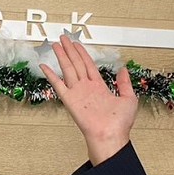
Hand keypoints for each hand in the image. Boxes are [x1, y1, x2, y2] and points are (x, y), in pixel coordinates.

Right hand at [40, 34, 138, 164]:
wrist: (110, 136)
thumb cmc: (120, 124)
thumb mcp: (128, 98)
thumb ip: (124, 83)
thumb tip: (123, 70)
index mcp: (100, 87)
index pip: (89, 65)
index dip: (82, 54)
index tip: (77, 44)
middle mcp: (87, 89)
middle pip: (76, 64)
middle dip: (70, 50)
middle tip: (63, 39)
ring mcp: (78, 93)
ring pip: (68, 69)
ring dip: (62, 56)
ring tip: (56, 45)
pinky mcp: (70, 100)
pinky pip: (58, 85)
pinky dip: (50, 75)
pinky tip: (45, 67)